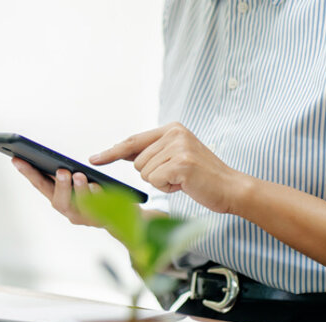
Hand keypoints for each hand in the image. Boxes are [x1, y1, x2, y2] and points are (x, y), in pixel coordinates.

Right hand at [11, 157, 102, 226]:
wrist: (115, 215)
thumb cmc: (92, 191)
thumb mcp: (77, 180)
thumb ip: (65, 173)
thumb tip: (58, 162)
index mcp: (57, 196)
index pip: (39, 184)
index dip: (27, 172)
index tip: (16, 159)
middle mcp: (66, 209)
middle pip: (58, 201)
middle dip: (59, 185)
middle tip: (61, 171)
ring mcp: (82, 217)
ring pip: (78, 207)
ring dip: (78, 190)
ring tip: (80, 176)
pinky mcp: (98, 220)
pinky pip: (98, 210)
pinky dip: (97, 197)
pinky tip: (98, 186)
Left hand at [89, 123, 253, 213]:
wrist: (231, 188)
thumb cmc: (201, 177)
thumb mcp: (175, 158)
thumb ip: (152, 153)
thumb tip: (122, 153)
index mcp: (172, 129)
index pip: (133, 141)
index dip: (111, 152)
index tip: (94, 159)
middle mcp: (174, 133)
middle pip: (137, 162)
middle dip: (153, 175)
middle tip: (177, 176)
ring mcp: (179, 147)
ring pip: (145, 173)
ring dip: (161, 182)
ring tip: (182, 179)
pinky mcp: (182, 163)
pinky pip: (155, 181)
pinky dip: (167, 188)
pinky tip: (184, 184)